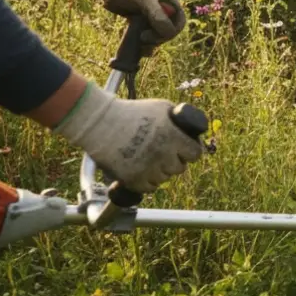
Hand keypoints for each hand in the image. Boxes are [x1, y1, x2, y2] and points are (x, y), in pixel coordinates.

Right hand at [55, 84, 203, 192]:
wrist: (100, 123)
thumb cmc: (132, 112)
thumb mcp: (161, 108)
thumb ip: (178, 120)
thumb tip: (190, 128)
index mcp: (173, 137)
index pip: (195, 154)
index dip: (190, 151)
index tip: (185, 150)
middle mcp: (163, 155)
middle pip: (179, 168)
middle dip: (174, 161)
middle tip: (164, 154)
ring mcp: (147, 169)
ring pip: (163, 178)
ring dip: (159, 171)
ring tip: (150, 160)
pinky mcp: (132, 179)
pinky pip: (148, 188)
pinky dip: (147, 182)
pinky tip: (144, 172)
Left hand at [85, 0, 185, 41]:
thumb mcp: (144, 0)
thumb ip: (158, 14)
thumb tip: (169, 31)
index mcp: (170, 0)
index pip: (179, 23)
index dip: (169, 33)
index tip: (152, 37)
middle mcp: (164, 6)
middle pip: (170, 29)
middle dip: (160, 38)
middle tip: (144, 40)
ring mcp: (153, 12)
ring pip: (159, 32)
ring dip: (152, 42)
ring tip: (140, 45)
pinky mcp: (142, 18)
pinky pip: (149, 32)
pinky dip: (145, 40)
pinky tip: (139, 46)